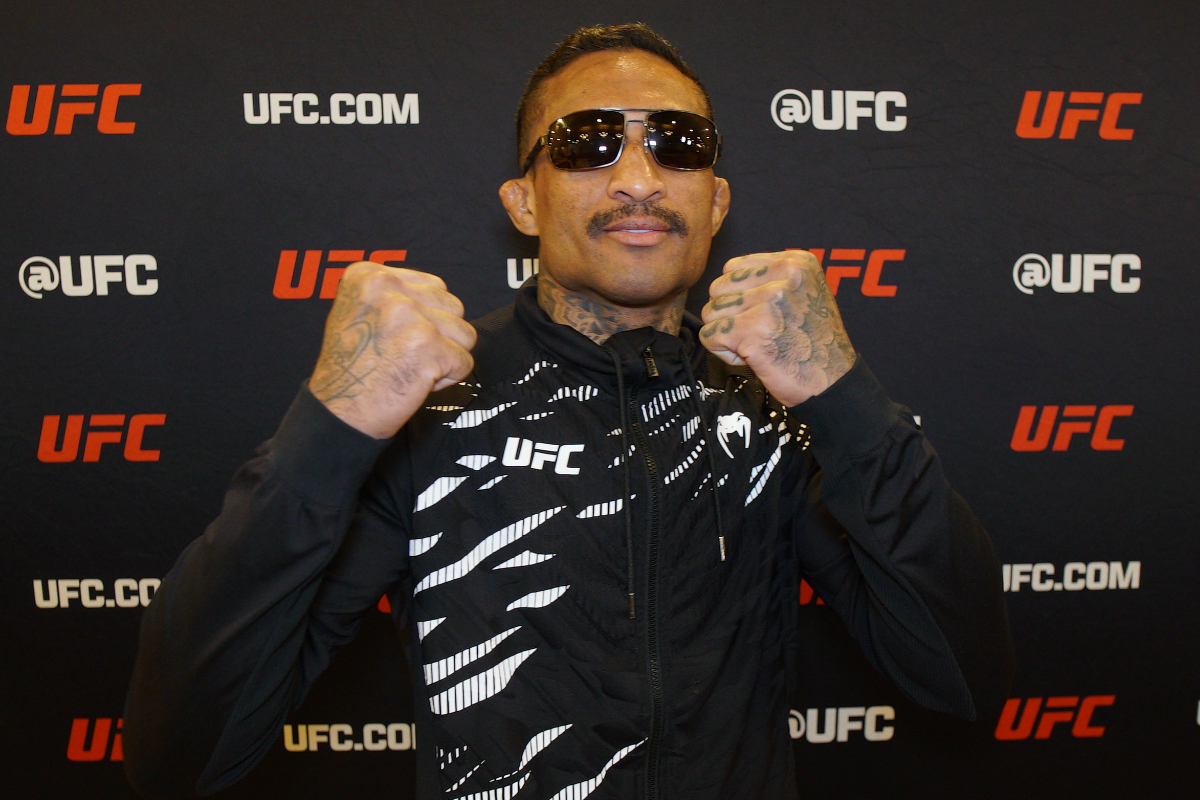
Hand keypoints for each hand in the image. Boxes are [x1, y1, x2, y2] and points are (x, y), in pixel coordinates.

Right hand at [309, 262, 475, 438]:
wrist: (339, 412)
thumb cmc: (352, 369)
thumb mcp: (359, 312)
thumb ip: (396, 296)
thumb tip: (439, 297)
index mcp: (368, 274)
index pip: (433, 286)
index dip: (425, 318)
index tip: (396, 338)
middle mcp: (387, 288)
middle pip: (453, 307)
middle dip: (440, 336)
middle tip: (405, 356)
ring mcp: (409, 315)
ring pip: (464, 333)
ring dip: (445, 356)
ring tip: (411, 367)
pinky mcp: (427, 346)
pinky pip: (464, 362)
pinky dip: (447, 380)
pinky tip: (416, 382)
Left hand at [699, 251, 855, 405]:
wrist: (833, 383)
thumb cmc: (814, 344)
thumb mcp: (804, 294)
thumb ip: (770, 280)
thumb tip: (724, 282)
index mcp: (796, 262)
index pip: (733, 267)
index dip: (737, 295)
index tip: (760, 315)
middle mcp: (785, 277)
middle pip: (719, 288)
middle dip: (729, 315)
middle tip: (757, 334)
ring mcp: (769, 303)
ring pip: (711, 312)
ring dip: (727, 335)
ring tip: (756, 345)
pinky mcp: (754, 331)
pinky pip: (710, 336)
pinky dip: (724, 353)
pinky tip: (751, 357)